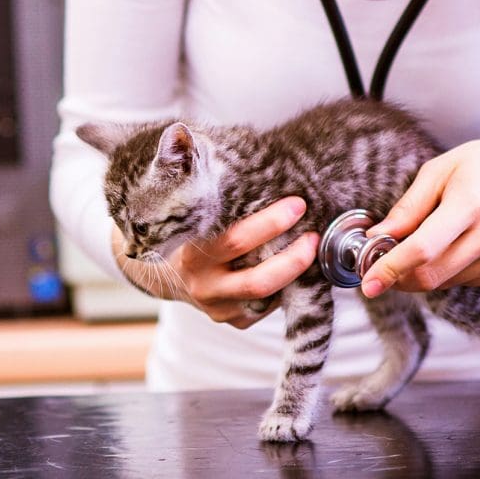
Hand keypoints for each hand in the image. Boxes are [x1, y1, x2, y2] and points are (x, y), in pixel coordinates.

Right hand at [114, 196, 318, 328]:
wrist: (166, 272)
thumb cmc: (190, 231)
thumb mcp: (192, 212)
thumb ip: (215, 193)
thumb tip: (245, 158)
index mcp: (191, 253)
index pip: (235, 240)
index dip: (270, 223)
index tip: (297, 204)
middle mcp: (203, 285)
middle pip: (257, 279)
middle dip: (293, 256)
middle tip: (313, 233)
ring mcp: (218, 308)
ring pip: (266, 297)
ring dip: (294, 274)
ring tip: (311, 249)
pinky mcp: (233, 320)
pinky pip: (267, 307)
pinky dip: (284, 287)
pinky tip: (294, 267)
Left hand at [360, 139, 479, 296]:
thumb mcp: (442, 169)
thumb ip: (409, 207)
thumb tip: (377, 236)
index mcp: (471, 204)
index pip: (423, 248)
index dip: (391, 268)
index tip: (368, 282)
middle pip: (432, 274)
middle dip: (400, 276)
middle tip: (382, 264)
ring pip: (446, 282)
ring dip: (423, 273)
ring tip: (421, 245)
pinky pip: (465, 281)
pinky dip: (448, 271)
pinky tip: (453, 245)